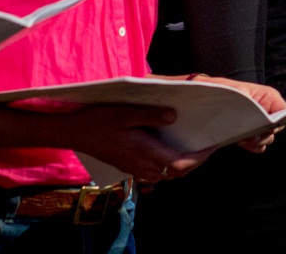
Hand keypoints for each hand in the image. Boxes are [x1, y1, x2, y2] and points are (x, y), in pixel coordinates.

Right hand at [53, 104, 213, 183]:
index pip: (180, 163)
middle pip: (176, 172)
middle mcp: (142, 165)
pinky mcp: (128, 167)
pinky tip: (168, 150)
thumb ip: (150, 115)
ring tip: (192, 148)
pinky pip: (154, 172)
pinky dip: (167, 165)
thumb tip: (173, 117)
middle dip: (194, 161)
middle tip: (206, 146)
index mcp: (145, 152)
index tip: (212, 146)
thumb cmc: (98, 120)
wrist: (73, 132)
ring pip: (166, 174)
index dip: (199, 157)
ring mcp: (134, 169)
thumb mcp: (124, 112)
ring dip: (181, 164)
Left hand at [187, 75, 285, 152]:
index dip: (278, 120)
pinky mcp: (250, 132)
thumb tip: (268, 120)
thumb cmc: (221, 90)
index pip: (283, 110)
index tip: (266, 127)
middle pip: (277, 127)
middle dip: (266, 133)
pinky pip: (258, 144)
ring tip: (244, 137)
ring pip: (268, 137)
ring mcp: (258, 122)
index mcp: (267, 96)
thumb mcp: (238, 93)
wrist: (204, 97)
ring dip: (258, 140)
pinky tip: (241, 141)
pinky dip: (252, 145)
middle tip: (252, 134)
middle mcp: (266, 109)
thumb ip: (256, 104)